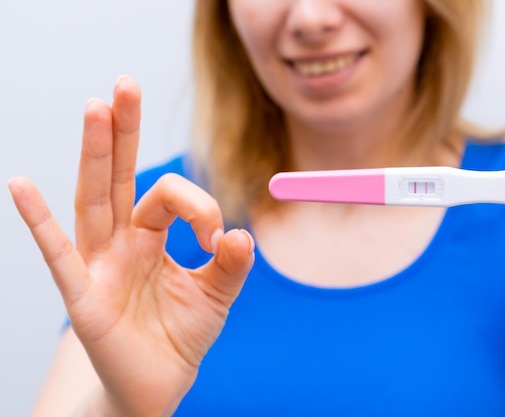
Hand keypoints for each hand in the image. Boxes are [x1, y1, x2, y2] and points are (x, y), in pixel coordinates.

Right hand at [8, 76, 254, 415]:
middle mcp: (119, 242)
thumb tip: (240, 234)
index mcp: (149, 237)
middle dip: (122, 132)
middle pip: (118, 177)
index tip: (218, 239)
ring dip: (94, 156)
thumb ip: (231, 266)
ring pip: (93, 201)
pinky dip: (39, 222)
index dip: (197, 207)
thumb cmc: (180, 334)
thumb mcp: (216, 295)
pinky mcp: (83, 296)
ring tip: (96, 109)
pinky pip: (59, 256)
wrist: (159, 383)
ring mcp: (97, 265)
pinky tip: (21, 185)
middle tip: (126, 84)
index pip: (167, 198)